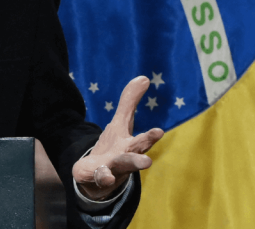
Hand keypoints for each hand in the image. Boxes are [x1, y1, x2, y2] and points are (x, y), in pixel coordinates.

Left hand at [72, 76, 164, 200]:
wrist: (97, 177)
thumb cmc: (115, 146)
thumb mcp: (120, 122)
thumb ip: (130, 101)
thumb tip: (144, 78)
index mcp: (130, 146)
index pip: (142, 141)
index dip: (150, 137)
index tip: (160, 131)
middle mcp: (123, 159)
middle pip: (132, 159)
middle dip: (139, 159)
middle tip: (147, 162)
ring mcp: (110, 169)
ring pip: (118, 169)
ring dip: (126, 168)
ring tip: (138, 167)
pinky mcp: (95, 175)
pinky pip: (98, 176)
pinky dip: (102, 176)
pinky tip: (105, 175)